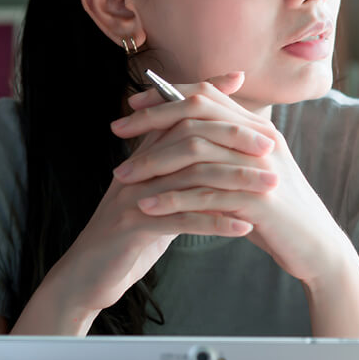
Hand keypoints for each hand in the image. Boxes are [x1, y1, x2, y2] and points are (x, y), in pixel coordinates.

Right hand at [54, 73, 278, 313]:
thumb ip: (178, 173)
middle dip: (233, 139)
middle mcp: (136, 169)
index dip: (206, 95)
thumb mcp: (156, 198)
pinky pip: (181, 220)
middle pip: (188, 139)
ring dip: (236, 182)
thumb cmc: (130, 238)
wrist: (87, 277)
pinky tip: (246, 228)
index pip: (176, 114)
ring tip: (271, 186)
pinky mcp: (132, 226)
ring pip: (190, 179)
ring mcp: (132, 196)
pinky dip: (216, 223)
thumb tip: (210, 151)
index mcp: (142, 157)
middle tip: (271, 145)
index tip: (241, 82)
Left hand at [111, 72, 353, 286]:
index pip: (206, 95)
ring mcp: (261, 169)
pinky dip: (172, 199)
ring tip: (122, 177)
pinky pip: (206, 195)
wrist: (317, 248)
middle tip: (116, 133)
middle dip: (152, 121)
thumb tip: (184, 133)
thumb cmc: (276, 212)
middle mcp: (260, 140)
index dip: (166, 96)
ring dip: (154, 163)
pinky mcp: (259, 202)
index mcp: (256, 128)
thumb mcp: (248, 173)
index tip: (133, 106)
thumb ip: (223, 150)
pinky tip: (146, 207)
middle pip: (197, 114)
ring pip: (197, 152)